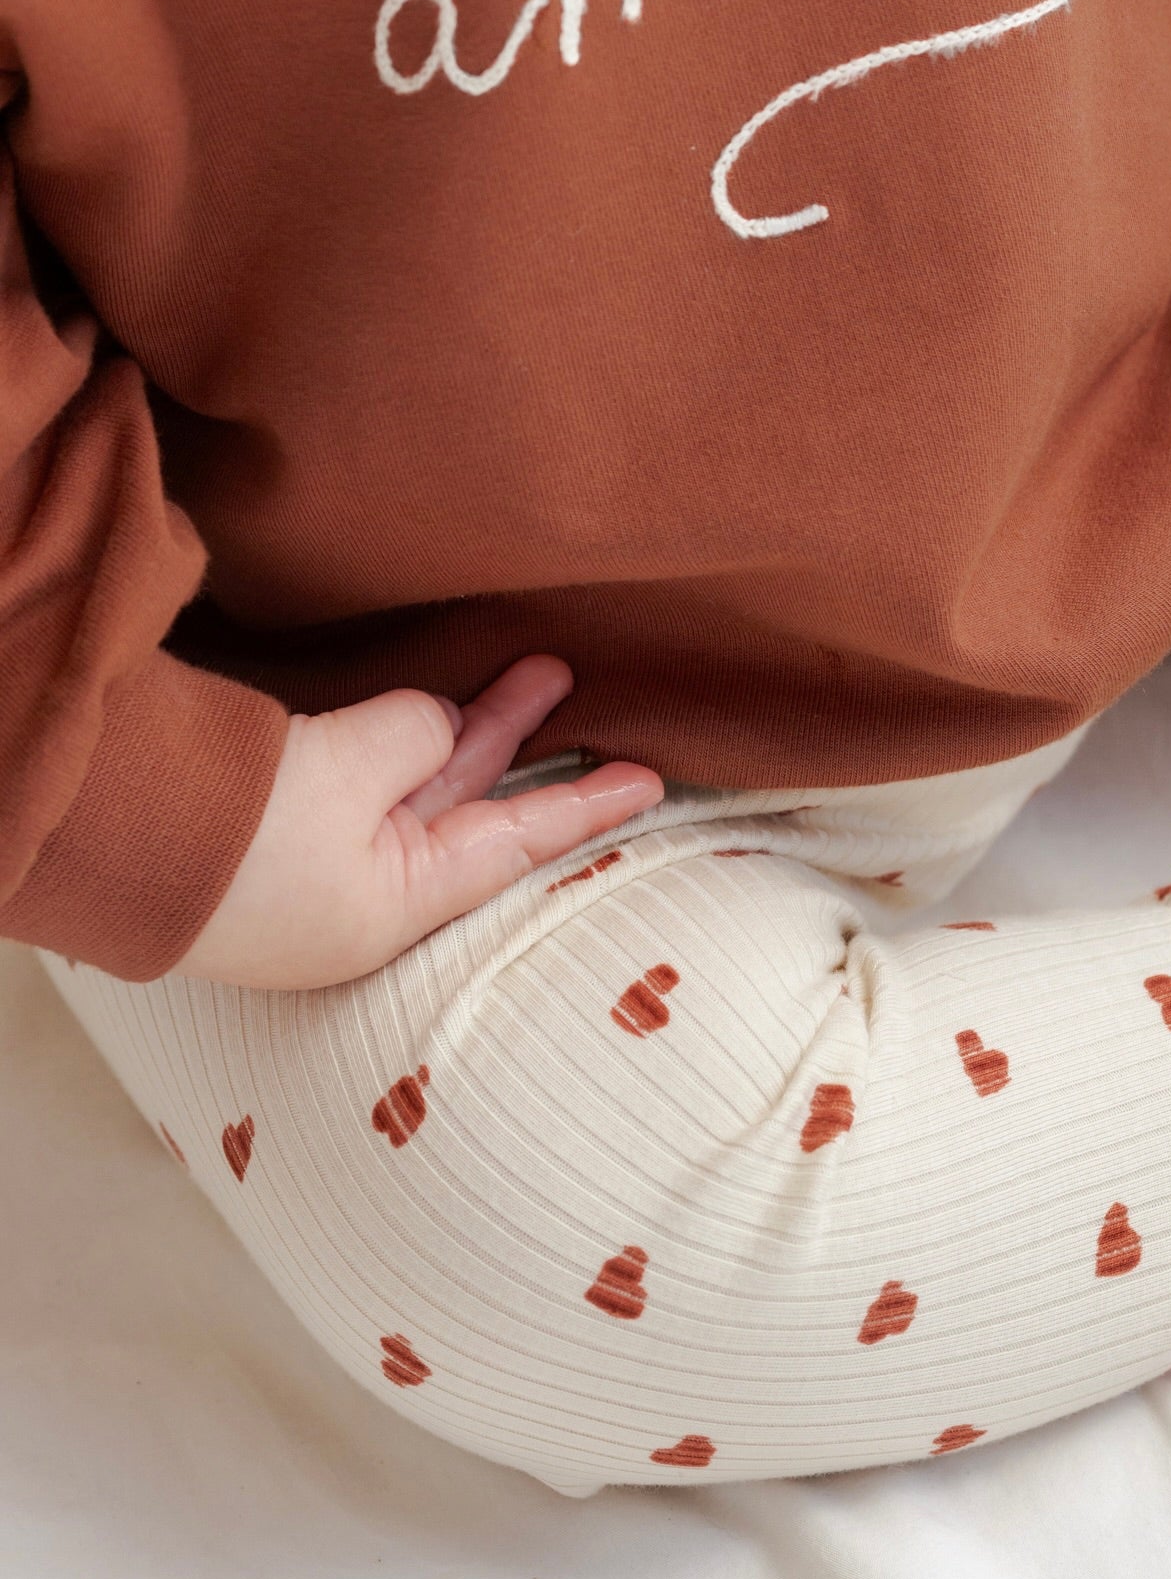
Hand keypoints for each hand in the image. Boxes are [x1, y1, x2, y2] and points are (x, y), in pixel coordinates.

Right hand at [178, 655, 662, 989]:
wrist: (106, 835)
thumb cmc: (237, 825)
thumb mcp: (351, 770)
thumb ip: (414, 739)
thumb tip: (431, 726)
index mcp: (395, 908)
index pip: (519, 846)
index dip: (588, 806)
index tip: (655, 781)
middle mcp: (363, 897)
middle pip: (470, 809)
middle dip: (522, 742)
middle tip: (571, 678)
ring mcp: (314, 867)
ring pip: (417, 785)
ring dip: (471, 727)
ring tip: (532, 670)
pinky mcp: (270, 832)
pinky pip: (364, 778)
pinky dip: (406, 739)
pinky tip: (434, 704)